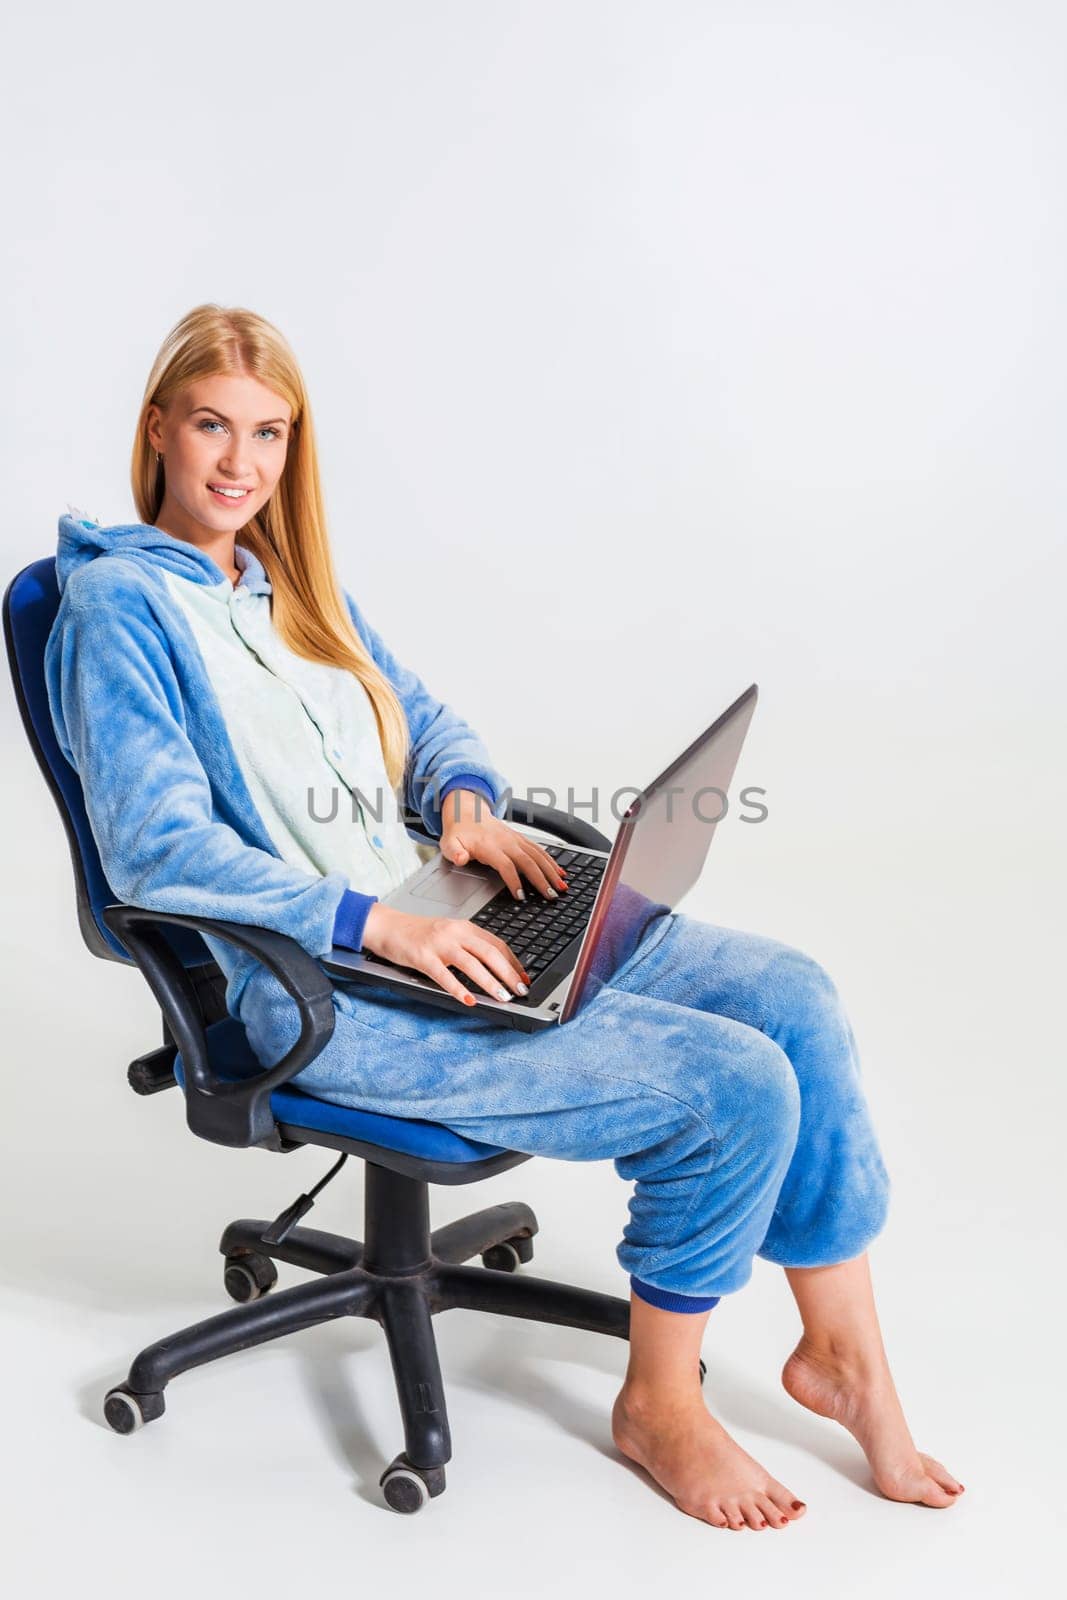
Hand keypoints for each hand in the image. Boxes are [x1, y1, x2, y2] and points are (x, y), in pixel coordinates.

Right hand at [362, 903, 530, 1007]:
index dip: (514, 962)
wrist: (387, 926)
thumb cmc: (418, 933)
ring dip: (490, 982)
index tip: (524, 979)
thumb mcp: (449, 933)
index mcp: (464, 927)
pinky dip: (458, 988)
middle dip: (509, 974)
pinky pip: (443, 975)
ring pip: (471, 964)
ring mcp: (439, 944)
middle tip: (521, 991)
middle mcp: (455, 933)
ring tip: (503, 997)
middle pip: (490, 953)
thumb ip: (469, 945)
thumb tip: (494, 966)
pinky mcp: (422, 957)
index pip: (497, 944)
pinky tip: (469, 1000)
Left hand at [438, 789, 568, 901]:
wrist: (467, 812)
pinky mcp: (521, 839)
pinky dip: (552, 861)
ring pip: (538, 856)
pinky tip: (561, 872)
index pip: (506, 865)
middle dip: (542, 880)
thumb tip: (461, 858)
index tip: (521, 897)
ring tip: (562, 887)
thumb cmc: (459, 832)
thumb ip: (454, 852)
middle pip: (528, 862)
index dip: (514, 881)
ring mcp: (516, 839)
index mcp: (490, 846)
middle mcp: (507, 842)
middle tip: (551, 896)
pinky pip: (540, 850)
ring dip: (551, 871)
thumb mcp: (449, 843)